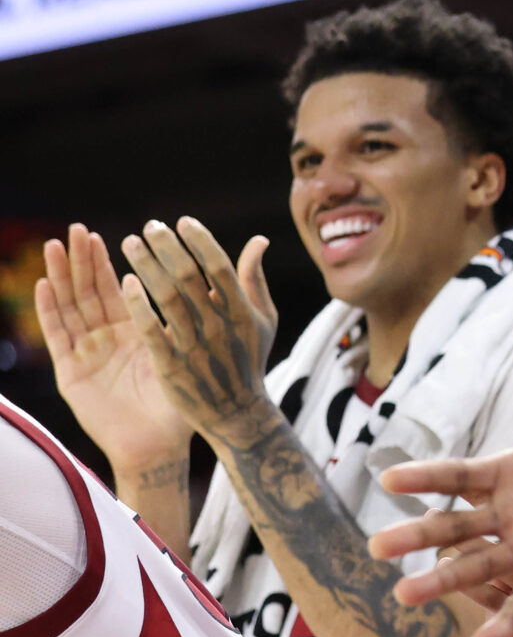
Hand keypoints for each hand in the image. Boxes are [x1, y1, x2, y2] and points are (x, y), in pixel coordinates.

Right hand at [31, 224, 194, 473]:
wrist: (160, 446)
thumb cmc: (182, 405)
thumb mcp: (192, 355)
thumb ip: (204, 319)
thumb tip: (224, 288)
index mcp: (137, 333)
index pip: (119, 291)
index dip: (112, 264)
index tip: (112, 236)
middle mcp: (108, 340)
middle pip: (90, 292)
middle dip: (83, 261)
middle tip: (79, 230)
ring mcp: (87, 353)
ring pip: (70, 307)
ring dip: (61, 276)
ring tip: (56, 246)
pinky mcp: (71, 371)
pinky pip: (58, 336)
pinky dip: (50, 310)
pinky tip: (44, 286)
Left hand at [116, 219, 279, 447]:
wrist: (238, 415)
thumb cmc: (248, 361)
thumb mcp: (262, 320)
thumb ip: (255, 279)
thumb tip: (258, 240)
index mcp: (242, 312)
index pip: (219, 266)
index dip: (200, 240)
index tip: (182, 221)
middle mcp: (218, 326)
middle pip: (188, 276)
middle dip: (166, 245)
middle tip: (150, 226)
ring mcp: (194, 346)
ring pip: (165, 297)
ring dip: (145, 265)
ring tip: (130, 243)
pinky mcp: (171, 366)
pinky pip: (150, 329)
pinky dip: (138, 304)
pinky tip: (125, 282)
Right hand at [366, 321, 512, 636]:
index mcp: (511, 475)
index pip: (459, 475)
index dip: (427, 475)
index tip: (389, 477)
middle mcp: (511, 517)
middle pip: (454, 526)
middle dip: (417, 535)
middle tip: (377, 548)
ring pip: (477, 568)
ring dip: (442, 583)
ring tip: (404, 596)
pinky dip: (503, 623)